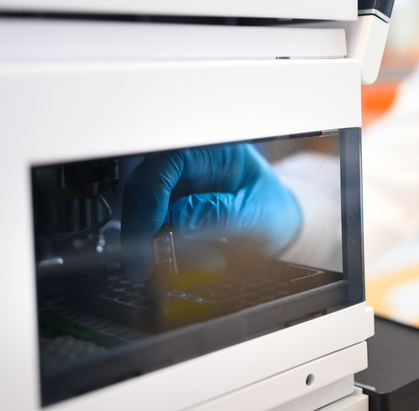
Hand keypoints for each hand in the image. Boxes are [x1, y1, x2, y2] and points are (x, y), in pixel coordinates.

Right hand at [121, 144, 301, 281]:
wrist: (278, 224)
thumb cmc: (273, 209)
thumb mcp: (256, 213)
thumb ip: (221, 214)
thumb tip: (181, 219)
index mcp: (215, 153)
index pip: (171, 160)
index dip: (153, 191)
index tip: (149, 227)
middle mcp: (191, 164)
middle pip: (147, 182)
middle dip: (140, 219)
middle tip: (141, 257)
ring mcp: (179, 185)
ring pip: (141, 204)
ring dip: (141, 235)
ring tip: (149, 266)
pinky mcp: (172, 207)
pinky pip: (150, 223)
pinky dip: (150, 243)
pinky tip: (157, 262)